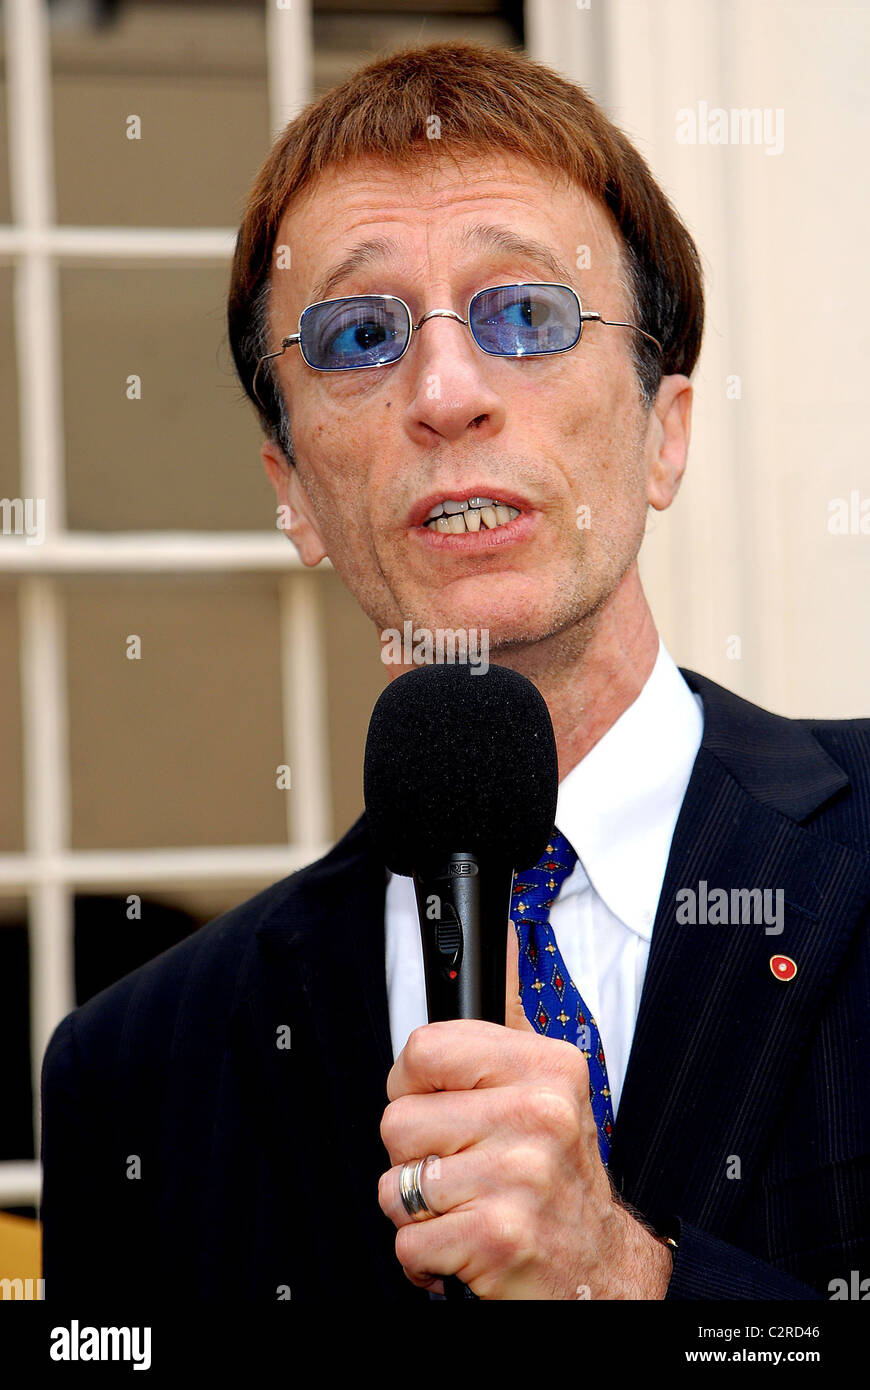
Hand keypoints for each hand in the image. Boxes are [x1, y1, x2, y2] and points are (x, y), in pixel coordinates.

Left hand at [377, 926, 672, 1298]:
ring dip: (420, 1210)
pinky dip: (427, 1258)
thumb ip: (509, 1013)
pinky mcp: (498, 1238)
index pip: (423, 1049)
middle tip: (465, 1169)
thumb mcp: (546, 1083)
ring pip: (396, 1183)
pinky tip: (469, 1245)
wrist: (599, 1270)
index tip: (444, 1106)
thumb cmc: (557, 1173)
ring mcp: (520, 1177)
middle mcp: (539, 1115)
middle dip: (416, 1157)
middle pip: (397, 1121)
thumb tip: (501, 931)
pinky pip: (408, 1242)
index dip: (415, 1085)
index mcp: (545, 1067)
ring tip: (468, 1206)